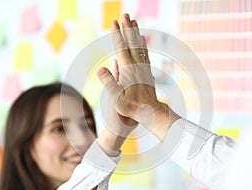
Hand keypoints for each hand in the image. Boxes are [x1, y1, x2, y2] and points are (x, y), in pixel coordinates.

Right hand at [98, 14, 179, 140]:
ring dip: (136, 32)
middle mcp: (137, 65)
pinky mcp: (147, 71)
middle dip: (128, 27)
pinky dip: (143, 44)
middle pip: (132, 42)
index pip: (121, 47)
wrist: (150, 112)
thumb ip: (109, 83)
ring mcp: (144, 67)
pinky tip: (143, 40)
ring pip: (140, 45)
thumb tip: (101, 68)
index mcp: (128, 69)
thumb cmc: (131, 108)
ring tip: (135, 21)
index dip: (117, 34)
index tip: (114, 22)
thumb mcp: (116, 98)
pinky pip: (145, 53)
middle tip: (126, 14)